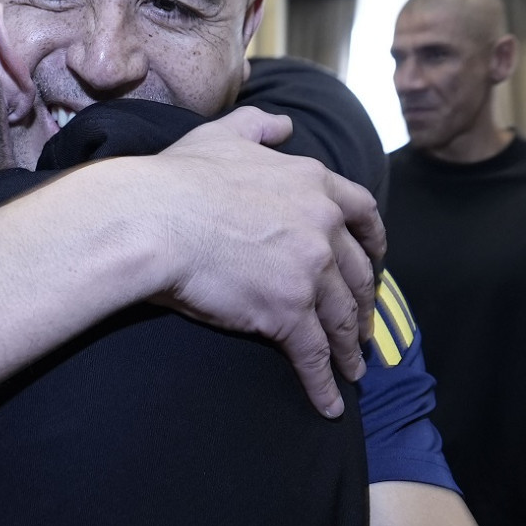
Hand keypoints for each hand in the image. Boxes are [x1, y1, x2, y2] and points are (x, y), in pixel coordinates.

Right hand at [141, 106, 382, 417]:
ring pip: (342, 317)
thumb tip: (284, 123)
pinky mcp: (287, 311)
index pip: (363, 214)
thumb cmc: (177, 177)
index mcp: (312, 183)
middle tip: (364, 324)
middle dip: (365, 302)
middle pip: (359, 272)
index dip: (374, 242)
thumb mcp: (221, 135)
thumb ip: (258, 126)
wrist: (150, 218)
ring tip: (353, 368)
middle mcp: (321, 225)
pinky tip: (328, 402)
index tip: (375, 262)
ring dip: (351, 347)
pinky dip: (324, 383)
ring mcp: (309, 270)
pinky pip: (314, 355)